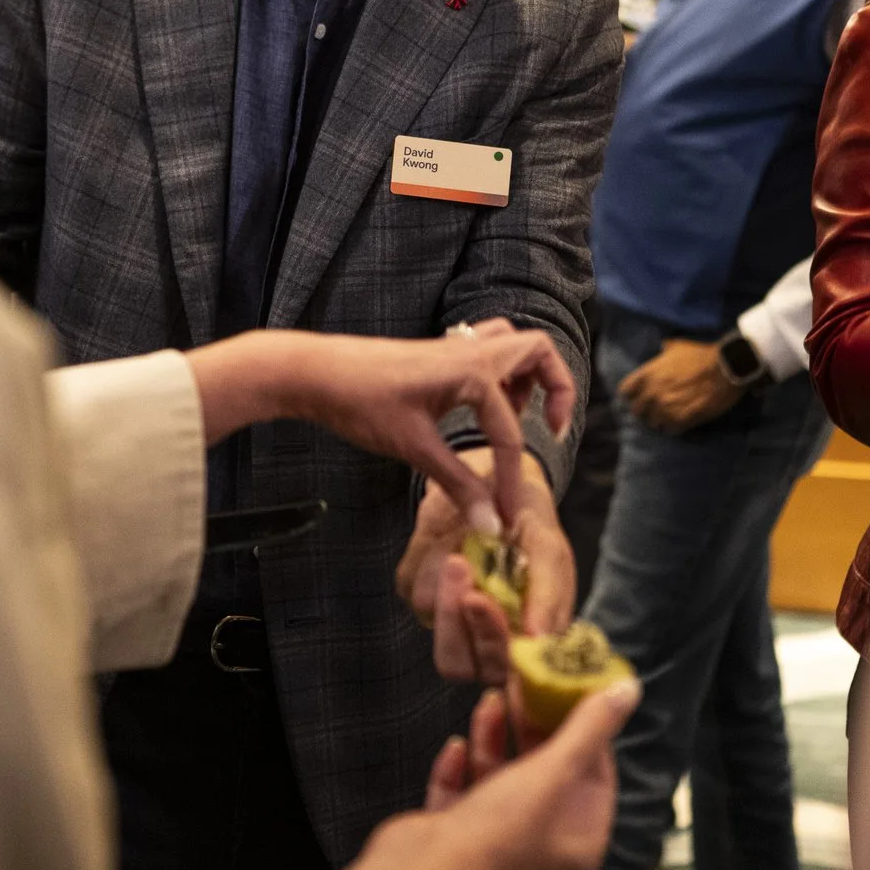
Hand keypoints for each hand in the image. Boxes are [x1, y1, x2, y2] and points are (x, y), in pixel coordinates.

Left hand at [187, 322, 575, 536]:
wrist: (313, 371)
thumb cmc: (360, 402)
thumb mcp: (413, 448)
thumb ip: (458, 485)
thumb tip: (492, 525)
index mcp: (471, 371)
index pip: (510, 433)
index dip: (513, 481)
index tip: (507, 517)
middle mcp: (470, 350)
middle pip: (538, 351)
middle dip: (557, 387)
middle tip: (551, 427)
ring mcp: (453, 348)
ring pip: (512, 345)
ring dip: (526, 377)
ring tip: (515, 418)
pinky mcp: (436, 356)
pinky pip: (484, 350)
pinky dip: (498, 374)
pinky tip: (478, 409)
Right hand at [345, 676, 638, 869]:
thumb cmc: (495, 837)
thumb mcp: (552, 773)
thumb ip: (588, 729)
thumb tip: (627, 690)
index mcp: (576, 837)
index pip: (594, 773)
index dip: (586, 726)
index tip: (575, 687)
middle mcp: (539, 840)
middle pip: (544, 769)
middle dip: (534, 722)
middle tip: (528, 679)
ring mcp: (494, 837)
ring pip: (499, 775)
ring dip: (494, 735)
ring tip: (491, 699)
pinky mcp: (454, 832)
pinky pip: (459, 791)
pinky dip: (458, 766)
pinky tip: (455, 746)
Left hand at [398, 450, 574, 683]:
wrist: (492, 481)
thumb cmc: (529, 523)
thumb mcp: (550, 549)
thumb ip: (549, 593)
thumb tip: (539, 638)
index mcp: (524, 643)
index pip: (503, 674)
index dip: (491, 648)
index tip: (480, 602)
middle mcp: (482, 641)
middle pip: (456, 665)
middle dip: (456, 618)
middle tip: (460, 565)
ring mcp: (446, 619)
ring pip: (429, 619)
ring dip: (444, 574)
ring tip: (463, 539)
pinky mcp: (418, 592)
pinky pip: (411, 585)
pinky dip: (428, 555)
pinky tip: (450, 537)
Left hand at [616, 338, 741, 432]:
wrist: (725, 368)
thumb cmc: (701, 354)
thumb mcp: (677, 346)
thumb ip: (664, 350)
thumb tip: (662, 347)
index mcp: (647, 375)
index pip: (625, 392)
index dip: (632, 395)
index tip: (639, 396)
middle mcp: (652, 394)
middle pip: (637, 411)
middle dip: (645, 411)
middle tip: (656, 410)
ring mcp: (666, 409)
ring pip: (653, 424)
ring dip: (660, 421)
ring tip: (669, 418)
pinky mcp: (682, 420)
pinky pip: (670, 431)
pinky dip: (674, 428)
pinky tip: (681, 422)